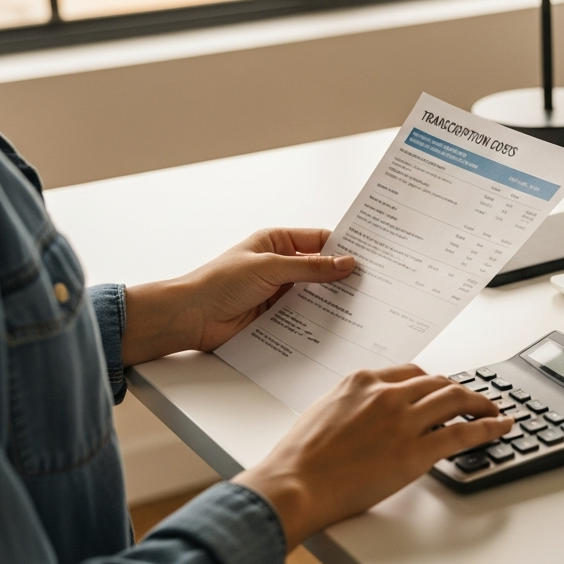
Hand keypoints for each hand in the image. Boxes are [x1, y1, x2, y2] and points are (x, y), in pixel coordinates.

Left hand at [121, 228, 353, 365]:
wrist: (191, 317)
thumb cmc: (219, 282)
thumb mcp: (269, 267)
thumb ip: (310, 268)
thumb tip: (345, 263)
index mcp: (277, 242)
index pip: (319, 240)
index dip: (344, 246)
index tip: (370, 254)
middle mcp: (280, 264)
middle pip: (321, 268)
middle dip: (342, 275)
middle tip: (373, 282)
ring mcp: (279, 291)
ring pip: (315, 293)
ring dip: (332, 299)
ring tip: (362, 304)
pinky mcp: (276, 315)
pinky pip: (304, 315)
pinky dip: (318, 319)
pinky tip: (337, 324)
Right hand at [233, 365, 513, 549]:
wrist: (293, 484)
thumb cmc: (299, 459)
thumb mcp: (323, 414)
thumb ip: (351, 407)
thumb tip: (366, 417)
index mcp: (362, 381)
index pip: (410, 373)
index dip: (432, 383)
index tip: (440, 390)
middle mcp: (387, 394)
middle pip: (437, 383)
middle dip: (459, 391)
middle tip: (473, 401)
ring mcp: (404, 421)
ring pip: (456, 399)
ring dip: (480, 403)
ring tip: (493, 411)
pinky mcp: (416, 451)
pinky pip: (464, 432)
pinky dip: (488, 426)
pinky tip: (500, 427)